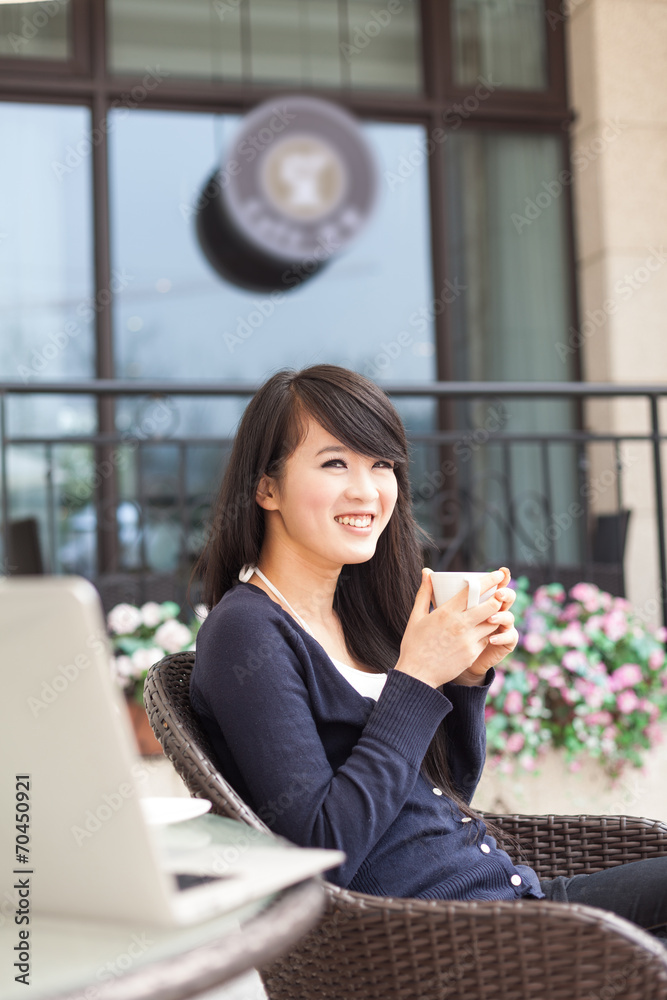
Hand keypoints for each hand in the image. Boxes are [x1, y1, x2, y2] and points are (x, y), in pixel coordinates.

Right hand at [394, 568, 507, 688]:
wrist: (417, 675)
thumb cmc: (414, 644)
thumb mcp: (416, 616)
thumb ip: (424, 593)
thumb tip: (427, 573)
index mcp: (446, 612)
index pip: (474, 591)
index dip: (489, 580)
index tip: (498, 574)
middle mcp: (461, 625)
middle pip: (491, 606)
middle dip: (498, 597)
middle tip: (500, 593)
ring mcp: (469, 640)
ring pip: (493, 622)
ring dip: (495, 615)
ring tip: (494, 610)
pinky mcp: (473, 654)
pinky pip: (487, 638)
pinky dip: (487, 632)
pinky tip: (483, 629)